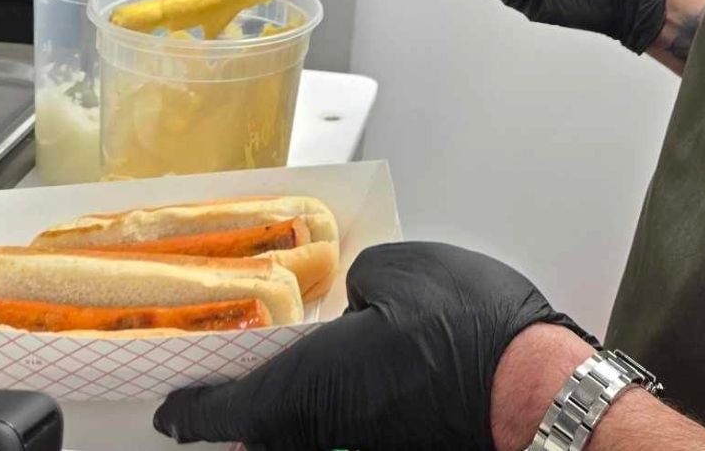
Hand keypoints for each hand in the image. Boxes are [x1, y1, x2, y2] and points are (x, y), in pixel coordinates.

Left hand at [153, 241, 597, 450]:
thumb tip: (355, 306)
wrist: (534, 398)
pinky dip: (334, 426)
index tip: (169, 410)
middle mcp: (314, 443)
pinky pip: (344, 441)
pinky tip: (358, 396)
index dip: (185, 410)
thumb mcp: (396, 270)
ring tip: (302, 388)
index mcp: (294, 394)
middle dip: (239, 426)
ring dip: (290, 427)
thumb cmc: (462, 329)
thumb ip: (354, 286)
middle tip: (236, 394)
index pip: (213, 414)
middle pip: (254, 444)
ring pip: (302, 445)